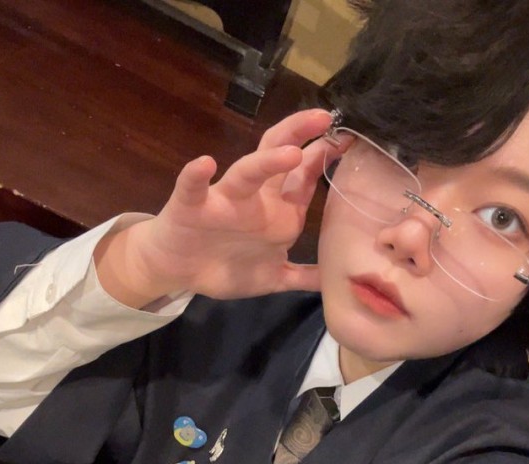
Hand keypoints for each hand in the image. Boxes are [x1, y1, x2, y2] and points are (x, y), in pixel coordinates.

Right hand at [95, 108, 332, 307]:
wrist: (178, 272)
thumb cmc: (226, 265)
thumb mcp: (273, 277)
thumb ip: (302, 276)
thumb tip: (334, 280)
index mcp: (275, 210)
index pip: (303, 175)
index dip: (323, 156)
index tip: (349, 138)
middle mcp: (253, 198)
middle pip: (277, 156)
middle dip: (300, 135)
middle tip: (324, 118)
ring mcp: (222, 201)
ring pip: (245, 174)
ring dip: (267, 161)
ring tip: (291, 151)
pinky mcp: (191, 208)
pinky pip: (192, 189)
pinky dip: (196, 176)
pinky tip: (204, 164)